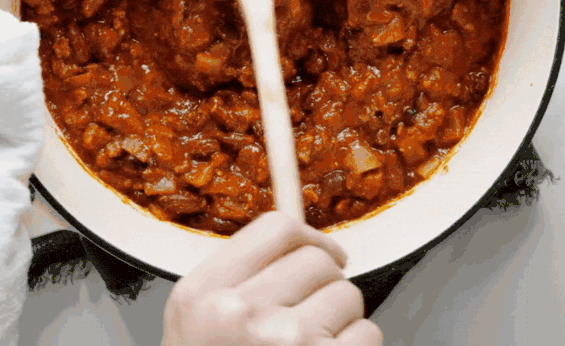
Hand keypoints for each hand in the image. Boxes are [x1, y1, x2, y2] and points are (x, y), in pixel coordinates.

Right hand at [163, 211, 382, 345]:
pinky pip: (368, 336)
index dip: (310, 238)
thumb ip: (240, 280)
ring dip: (343, 322)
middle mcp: (240, 313)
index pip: (277, 229)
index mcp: (202, 293)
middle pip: (318, 261)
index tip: (322, 256)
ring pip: (349, 296)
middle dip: (327, 286)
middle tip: (311, 318)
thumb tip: (307, 244)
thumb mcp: (196, 324)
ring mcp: (285, 343)